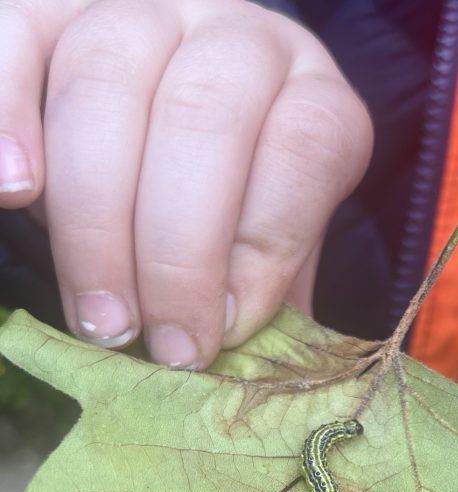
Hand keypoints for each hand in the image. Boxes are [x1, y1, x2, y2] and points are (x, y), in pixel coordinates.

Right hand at [0, 0, 371, 366]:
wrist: (169, 119)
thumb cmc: (231, 202)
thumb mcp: (270, 243)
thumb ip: (270, 287)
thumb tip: (249, 367)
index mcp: (307, 92)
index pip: (305, 147)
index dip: (265, 248)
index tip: (225, 332)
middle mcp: (232, 37)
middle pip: (202, 118)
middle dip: (177, 253)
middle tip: (160, 345)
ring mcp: (138, 9)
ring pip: (108, 82)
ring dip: (96, 219)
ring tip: (99, 316)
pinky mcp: (47, 7)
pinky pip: (16, 36)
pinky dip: (7, 115)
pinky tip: (15, 193)